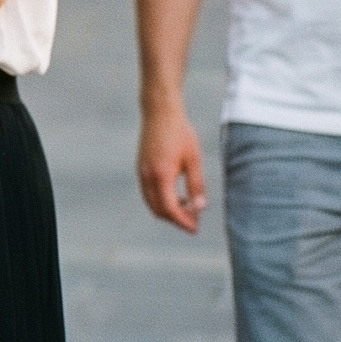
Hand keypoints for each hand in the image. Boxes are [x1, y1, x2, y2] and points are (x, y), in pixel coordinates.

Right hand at [137, 100, 208, 233]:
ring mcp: (141, 172)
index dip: (182, 221)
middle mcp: (147, 176)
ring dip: (168, 210)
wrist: (160, 113)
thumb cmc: (180, 133)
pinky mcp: (141, 168)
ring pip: (151, 202)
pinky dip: (161, 200)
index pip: (169, 209)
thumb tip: (199, 208)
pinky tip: (176, 195)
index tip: (195, 228)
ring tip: (188, 208)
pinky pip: (148, 192)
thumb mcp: (194, 160)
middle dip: (175, 219)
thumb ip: (196, 185)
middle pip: (157, 209)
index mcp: (161, 175)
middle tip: (194, 222)